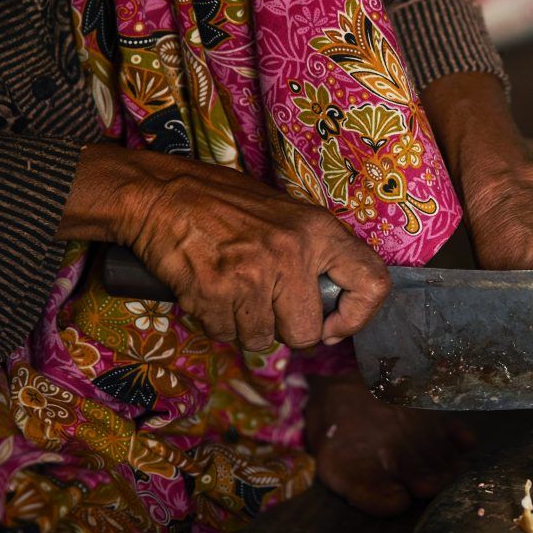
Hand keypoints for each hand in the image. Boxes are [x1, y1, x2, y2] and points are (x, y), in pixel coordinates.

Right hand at [58, 143, 389, 349]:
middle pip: (306, 333)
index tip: (334, 324)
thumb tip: (337, 306)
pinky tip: (210, 290)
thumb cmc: (223, 205)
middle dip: (285, 330)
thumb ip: (315, 255)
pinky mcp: (215, 292)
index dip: (357, 316)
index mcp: (319, 231)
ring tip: (232, 289)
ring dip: (245, 324)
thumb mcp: (287, 216)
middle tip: (266, 304)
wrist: (159, 193)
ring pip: (262, 339)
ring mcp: (252, 274)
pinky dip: (216, 321)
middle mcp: (291, 253)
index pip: (372, 283)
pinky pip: (225, 333)